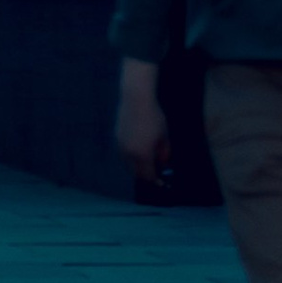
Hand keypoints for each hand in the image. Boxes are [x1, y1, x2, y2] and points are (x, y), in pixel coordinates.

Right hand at [116, 60, 172, 186]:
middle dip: (146, 175)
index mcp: (142, 155)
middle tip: (155, 173)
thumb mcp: (164, 136)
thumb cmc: (154, 117)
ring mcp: (121, 145)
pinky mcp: (117, 137)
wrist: (136, 99)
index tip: (162, 183)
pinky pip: (123, 154)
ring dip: (137, 167)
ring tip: (146, 162)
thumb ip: (164, 152)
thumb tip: (163, 163)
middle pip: (136, 173)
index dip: (156, 181)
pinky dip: (131, 157)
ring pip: (128, 164)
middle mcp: (129, 154)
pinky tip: (138, 151)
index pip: (148, 176)